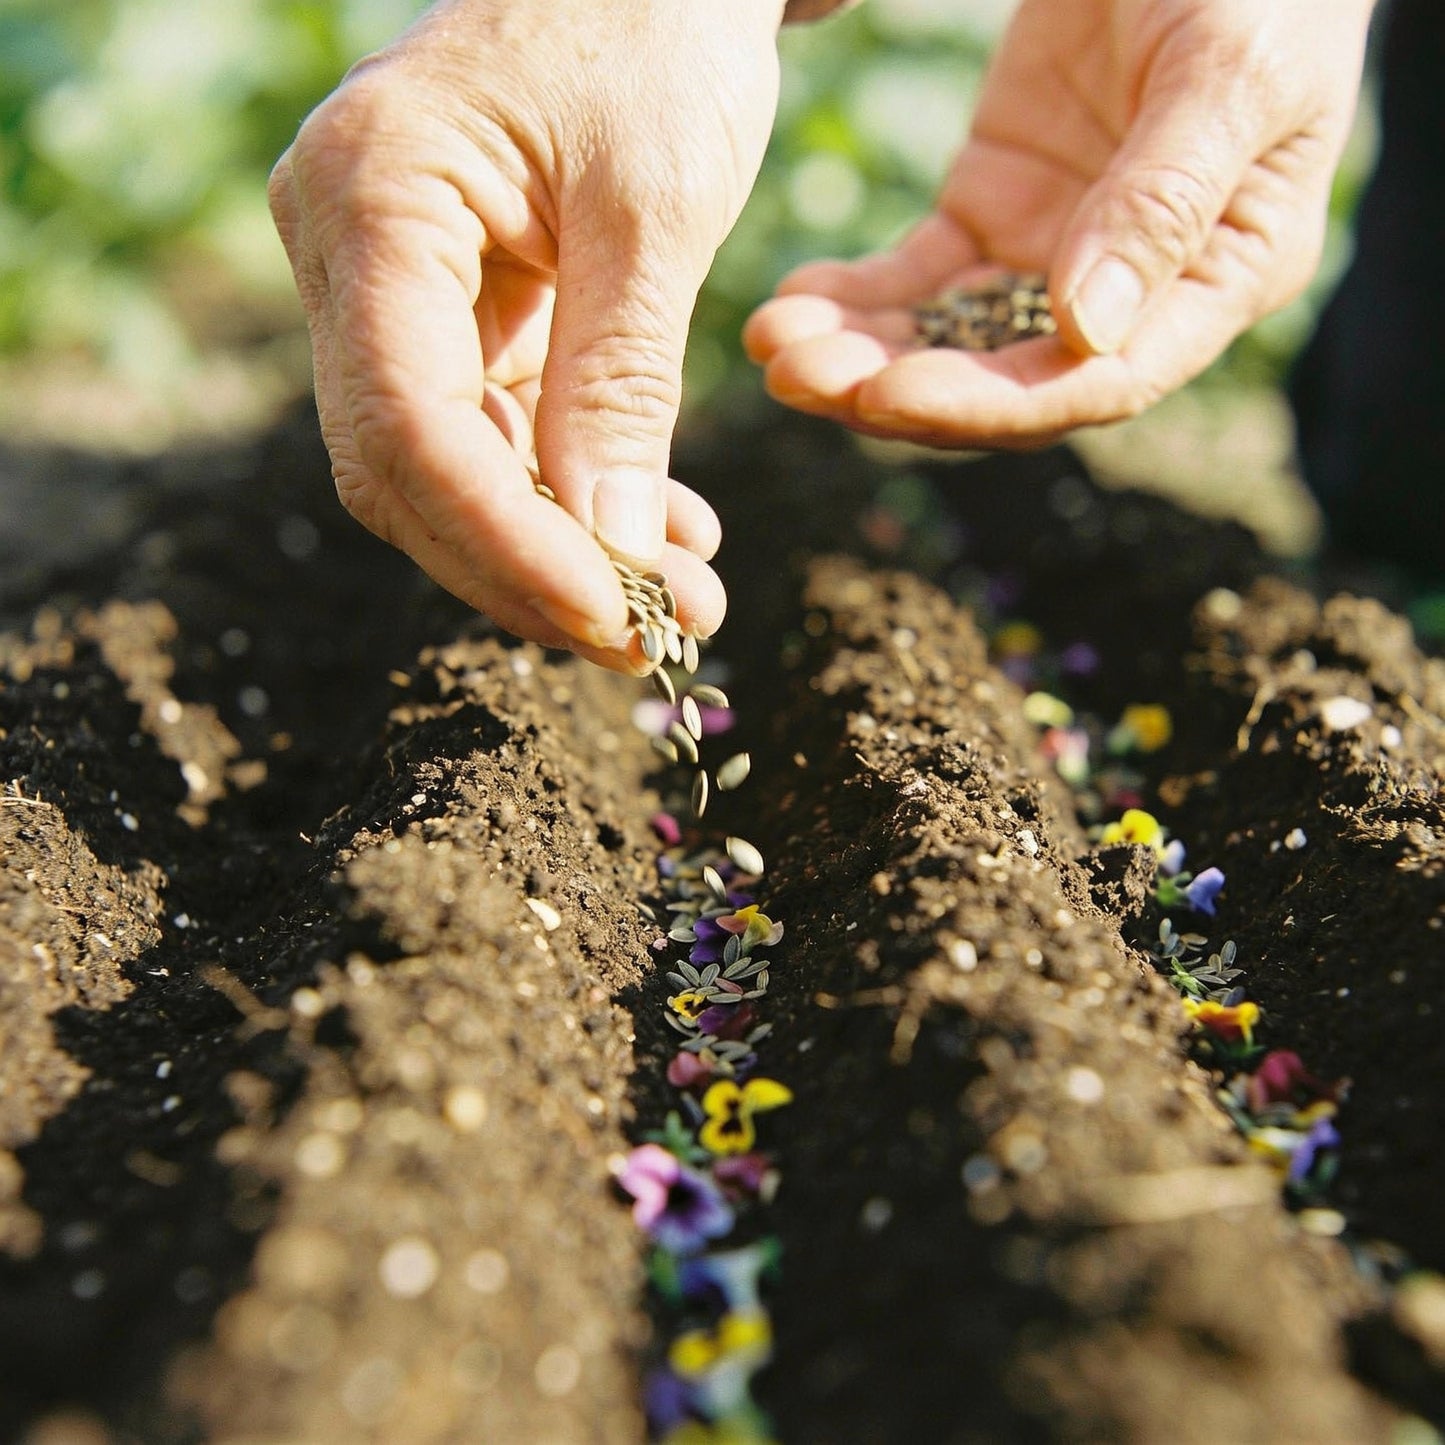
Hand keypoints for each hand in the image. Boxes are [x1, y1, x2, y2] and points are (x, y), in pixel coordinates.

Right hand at [269, 0, 783, 669]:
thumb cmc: (653, 33)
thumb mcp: (652, 209)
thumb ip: (620, 382)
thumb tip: (615, 555)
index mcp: (371, 195)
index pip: (407, 422)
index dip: (507, 544)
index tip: (615, 619)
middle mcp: (347, 252)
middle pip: (408, 471)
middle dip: (533, 572)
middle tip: (656, 636)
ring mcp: (388, 291)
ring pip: (447, 475)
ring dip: (560, 555)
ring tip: (681, 600)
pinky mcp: (447, 319)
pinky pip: (493, 440)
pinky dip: (572, 501)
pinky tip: (660, 536)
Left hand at [744, 0, 1375, 447]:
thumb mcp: (1231, 69)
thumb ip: (1164, 200)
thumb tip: (1087, 334)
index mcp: (1219, 280)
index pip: (1096, 384)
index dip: (988, 403)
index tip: (888, 396)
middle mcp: (1134, 294)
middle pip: (1004, 382)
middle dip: (895, 390)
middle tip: (796, 376)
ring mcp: (1056, 257)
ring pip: (948, 342)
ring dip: (860, 356)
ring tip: (774, 342)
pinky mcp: (995, 210)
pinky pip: (917, 277)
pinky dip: (854, 297)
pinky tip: (792, 302)